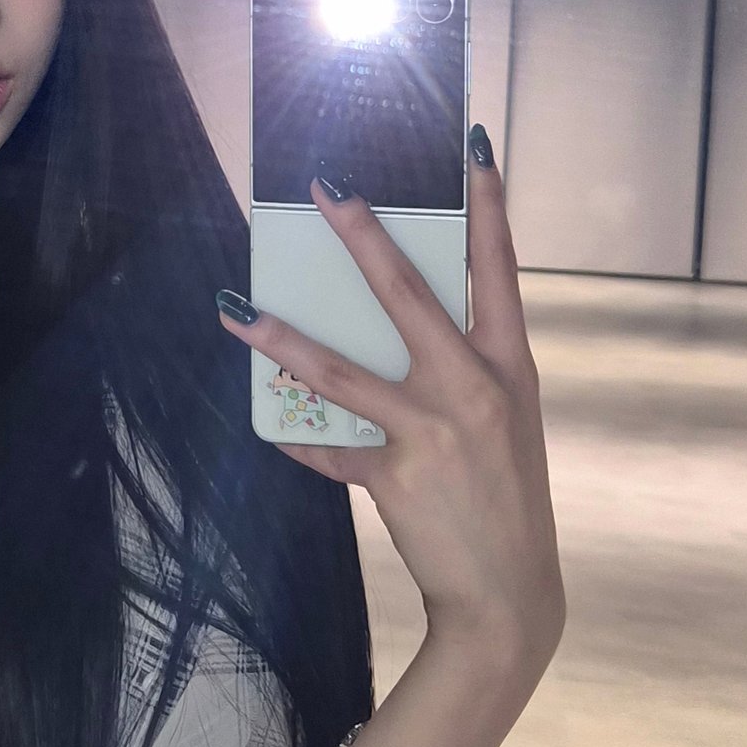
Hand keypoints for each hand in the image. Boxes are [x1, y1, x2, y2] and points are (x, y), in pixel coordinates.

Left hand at [216, 131, 565, 657]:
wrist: (509, 596)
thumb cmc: (504, 496)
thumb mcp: (502, 419)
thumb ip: (460, 369)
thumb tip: (399, 326)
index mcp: (509, 365)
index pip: (502, 268)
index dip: (490, 207)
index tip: (474, 150)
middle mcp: (473, 387)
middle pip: (407, 293)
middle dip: (363, 235)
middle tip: (326, 188)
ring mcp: (431, 430)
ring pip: (339, 369)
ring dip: (281, 337)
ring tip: (237, 307)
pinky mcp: (393, 475)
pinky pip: (327, 446)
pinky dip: (297, 436)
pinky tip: (267, 421)